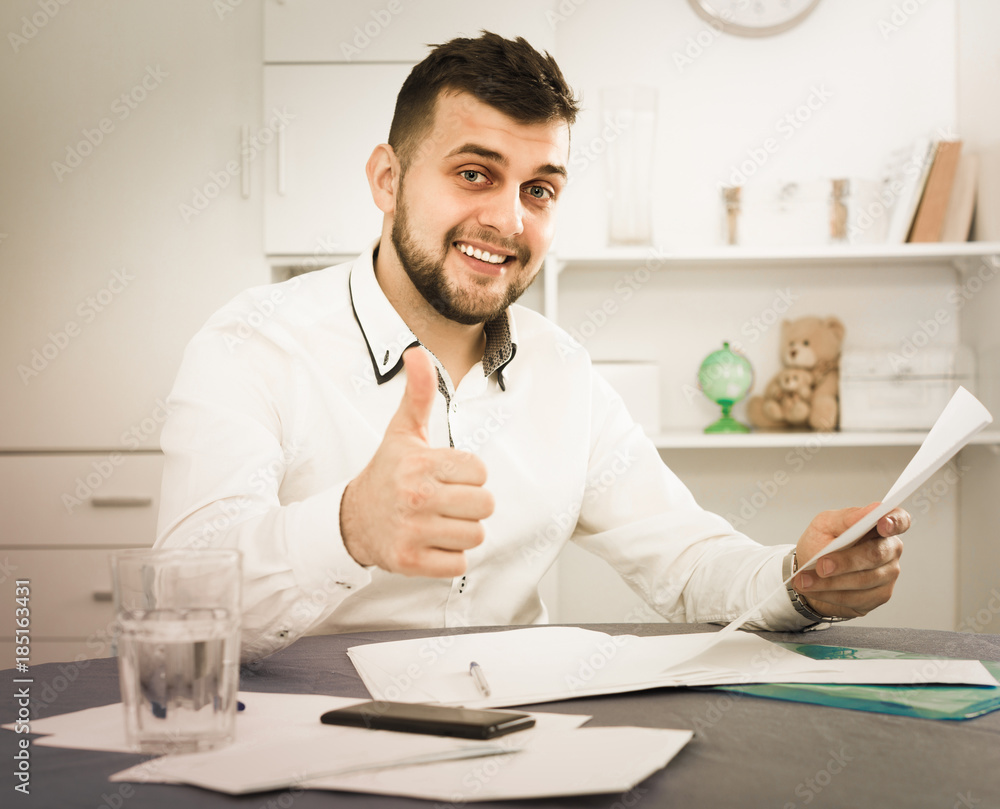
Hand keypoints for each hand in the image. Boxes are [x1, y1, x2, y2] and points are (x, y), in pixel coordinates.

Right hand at [340, 347, 493, 575]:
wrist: (351, 520)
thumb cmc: (387, 472)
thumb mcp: (403, 431)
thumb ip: (418, 393)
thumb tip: (417, 352)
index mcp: (421, 463)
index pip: (481, 472)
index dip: (468, 475)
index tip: (445, 476)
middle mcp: (416, 497)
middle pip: (484, 506)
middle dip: (469, 505)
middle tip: (444, 501)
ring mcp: (412, 531)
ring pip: (475, 536)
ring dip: (461, 532)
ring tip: (437, 522)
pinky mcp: (410, 562)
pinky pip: (459, 564)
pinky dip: (449, 557)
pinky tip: (430, 542)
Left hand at [792, 503, 907, 619]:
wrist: (811, 572)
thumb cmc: (821, 543)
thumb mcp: (825, 524)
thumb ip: (846, 518)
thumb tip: (870, 511)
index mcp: (879, 526)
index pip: (900, 520)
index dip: (895, 521)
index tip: (882, 524)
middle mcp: (889, 549)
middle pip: (875, 555)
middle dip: (845, 562)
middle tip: (821, 566)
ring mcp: (887, 574)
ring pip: (863, 580)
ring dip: (830, 582)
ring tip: (805, 580)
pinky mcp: (879, 596)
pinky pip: (856, 598)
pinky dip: (830, 594)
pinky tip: (814, 590)